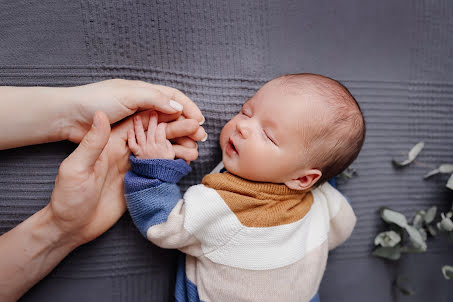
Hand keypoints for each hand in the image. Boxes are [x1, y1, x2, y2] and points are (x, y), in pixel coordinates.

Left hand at [47, 109, 199, 245]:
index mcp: (110, 142)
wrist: (70, 227)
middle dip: (178, 130)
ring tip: (197, 147)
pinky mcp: (137, 182)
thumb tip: (101, 116)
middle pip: (155, 134)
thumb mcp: (76, 168)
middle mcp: (124, 151)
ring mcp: (132, 167)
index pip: (140, 121)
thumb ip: (92, 143)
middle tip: (198, 130)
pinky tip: (186, 162)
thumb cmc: (67, 198)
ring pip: (160, 150)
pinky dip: (173, 164)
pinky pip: (159, 169)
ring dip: (179, 146)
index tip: (182, 112)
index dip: (162, 114)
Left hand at [64, 79, 205, 142]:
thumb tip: (177, 106)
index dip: (188, 107)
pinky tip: (170, 156)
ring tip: (190, 149)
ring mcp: (134, 125)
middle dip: (187, 125)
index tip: (200, 120)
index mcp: (142, 93)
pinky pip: (150, 144)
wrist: (67, 118)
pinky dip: (163, 149)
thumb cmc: (94, 101)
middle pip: (170, 116)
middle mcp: (140, 108)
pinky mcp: (127, 140)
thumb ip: (153, 99)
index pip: (171, 97)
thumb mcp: (126, 95)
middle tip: (200, 137)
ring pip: (163, 132)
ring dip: (178, 139)